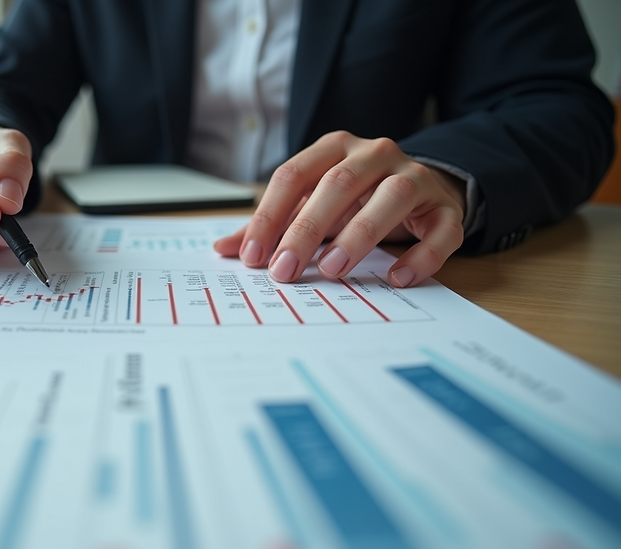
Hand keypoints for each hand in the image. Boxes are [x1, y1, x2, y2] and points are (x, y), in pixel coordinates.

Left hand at [214, 131, 465, 286]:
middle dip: (306, 230)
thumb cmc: (357, 199)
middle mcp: (376, 154)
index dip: (269, 215)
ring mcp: (416, 177)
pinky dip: (421, 256)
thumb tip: (224, 249)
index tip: (252, 256)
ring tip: (333, 270)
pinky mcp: (447, 208)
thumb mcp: (312, 205)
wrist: (426, 190)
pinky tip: (396, 277)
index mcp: (335, 148)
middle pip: (337, 184)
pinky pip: (441, 230)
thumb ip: (272, 224)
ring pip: (392, 196)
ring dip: (359, 235)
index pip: (293, 175)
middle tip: (284, 270)